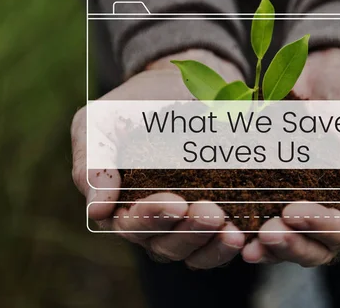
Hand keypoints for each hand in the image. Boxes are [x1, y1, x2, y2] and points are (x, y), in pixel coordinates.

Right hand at [72, 49, 246, 268]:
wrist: (175, 87)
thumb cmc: (131, 106)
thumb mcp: (99, 124)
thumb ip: (92, 163)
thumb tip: (97, 211)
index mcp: (121, 206)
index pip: (132, 225)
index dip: (152, 218)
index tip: (175, 202)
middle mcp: (154, 223)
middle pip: (166, 245)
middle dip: (189, 232)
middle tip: (211, 213)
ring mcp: (186, 223)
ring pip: (196, 252)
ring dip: (213, 245)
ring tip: (232, 230)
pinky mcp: (218, 216)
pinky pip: (222, 242)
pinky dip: (233, 241)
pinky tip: (247, 232)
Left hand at [242, 48, 339, 266]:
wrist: (332, 72)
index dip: (323, 230)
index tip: (299, 210)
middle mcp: (330, 214)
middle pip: (314, 248)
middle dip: (293, 243)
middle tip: (271, 229)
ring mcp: (299, 204)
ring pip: (287, 241)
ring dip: (270, 246)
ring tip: (252, 239)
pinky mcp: (270, 191)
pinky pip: (259, 217)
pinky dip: (248, 228)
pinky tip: (234, 229)